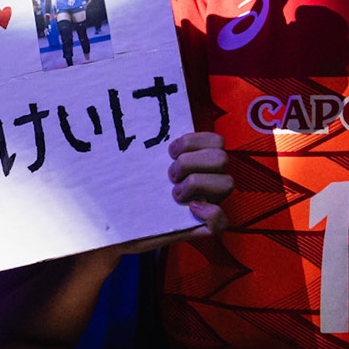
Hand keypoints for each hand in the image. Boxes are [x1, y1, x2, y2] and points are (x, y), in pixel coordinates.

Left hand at [118, 131, 234, 252]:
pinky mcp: (204, 227)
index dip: (193, 142)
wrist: (121, 224)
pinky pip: (222, 221)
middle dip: (191, 163)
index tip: (169, 152)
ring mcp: (209, 203)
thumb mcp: (142, 166)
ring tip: (175, 193)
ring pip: (227, 183)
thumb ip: (152, 149)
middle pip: (221, 158)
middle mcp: (209, 181)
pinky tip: (190, 209)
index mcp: (199, 162)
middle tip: (170, 175)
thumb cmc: (133, 191)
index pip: (216, 140)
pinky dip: (209, 213)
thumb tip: (144, 120)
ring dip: (198, 184)